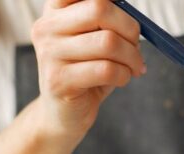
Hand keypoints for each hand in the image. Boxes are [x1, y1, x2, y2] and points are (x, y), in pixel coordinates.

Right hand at [31, 0, 145, 142]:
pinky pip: (106, 69)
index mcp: (55, 10)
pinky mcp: (58, 80)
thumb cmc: (86, 71)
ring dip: (131, 56)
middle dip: (130, 28)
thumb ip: (107, 18)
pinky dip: (124, 74)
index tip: (122, 10)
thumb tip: (132, 11)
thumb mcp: (95, 38)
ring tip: (133, 67)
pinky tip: (122, 79)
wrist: (64, 113)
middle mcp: (46, 27)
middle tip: (136, 46)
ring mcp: (49, 54)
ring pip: (108, 42)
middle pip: (99, 8)